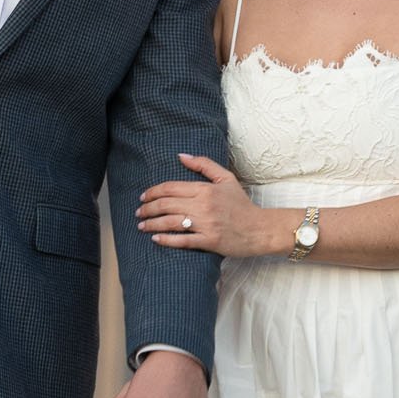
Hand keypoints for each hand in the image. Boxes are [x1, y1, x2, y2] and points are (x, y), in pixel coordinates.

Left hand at [137, 154, 278, 257]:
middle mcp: (203, 206)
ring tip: (142, 226)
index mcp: (205, 189)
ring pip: (170, 222)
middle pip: (166, 205)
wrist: (260, 229)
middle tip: (139, 212)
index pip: (171, 188)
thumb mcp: (226, 178)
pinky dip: (166, 240)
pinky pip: (182, 240)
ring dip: (152, 224)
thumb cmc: (241, 204)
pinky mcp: (209, 241)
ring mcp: (206, 224)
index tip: (143, 197)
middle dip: (148, 208)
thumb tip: (181, 156)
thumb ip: (204, 165)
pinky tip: (155, 239)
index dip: (153, 192)